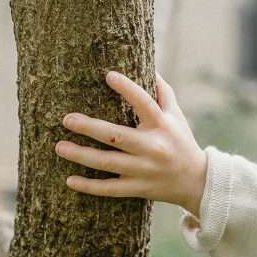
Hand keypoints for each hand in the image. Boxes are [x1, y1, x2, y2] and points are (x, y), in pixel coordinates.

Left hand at [56, 71, 206, 216]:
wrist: (196, 181)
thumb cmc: (181, 141)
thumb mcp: (176, 116)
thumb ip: (163, 92)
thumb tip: (149, 66)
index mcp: (162, 125)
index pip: (144, 103)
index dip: (128, 89)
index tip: (109, 75)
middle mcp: (152, 147)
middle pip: (117, 136)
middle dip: (90, 128)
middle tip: (66, 119)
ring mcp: (144, 170)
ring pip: (108, 163)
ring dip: (82, 156)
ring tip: (59, 147)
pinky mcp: (138, 188)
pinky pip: (110, 189)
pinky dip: (90, 186)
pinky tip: (69, 180)